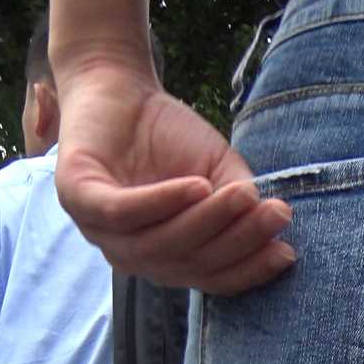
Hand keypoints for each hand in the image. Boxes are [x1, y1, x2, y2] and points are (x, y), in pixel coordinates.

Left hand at [52, 53, 294, 292]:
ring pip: (157, 244)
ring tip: (243, 196)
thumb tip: (270, 226)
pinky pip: (122, 213)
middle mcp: (131, 254)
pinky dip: (161, 203)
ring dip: (205, 222)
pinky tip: (196, 186)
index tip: (286, 251)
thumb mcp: (216, 171)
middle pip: (187, 263)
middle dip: (236, 241)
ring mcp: (99, 232)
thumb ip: (238, 201)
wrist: (118, 86)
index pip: (207, 276)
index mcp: (164, 256)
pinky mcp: (77, 199)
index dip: (247, 270)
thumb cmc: (168, 135)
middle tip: (275, 214)